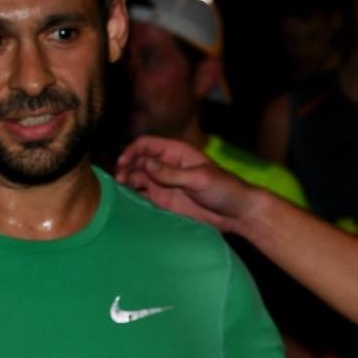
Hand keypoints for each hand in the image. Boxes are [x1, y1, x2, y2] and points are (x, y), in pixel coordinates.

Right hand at [116, 136, 260, 231]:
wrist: (237, 213)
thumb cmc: (224, 190)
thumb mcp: (199, 179)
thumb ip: (172, 173)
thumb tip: (145, 163)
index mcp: (177, 153)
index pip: (147, 145)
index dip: (132, 151)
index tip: (123, 162)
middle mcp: (167, 166)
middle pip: (137, 161)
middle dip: (126, 167)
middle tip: (119, 180)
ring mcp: (164, 183)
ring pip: (137, 177)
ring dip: (126, 181)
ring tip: (121, 189)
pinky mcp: (164, 200)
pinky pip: (143, 195)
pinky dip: (132, 195)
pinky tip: (126, 200)